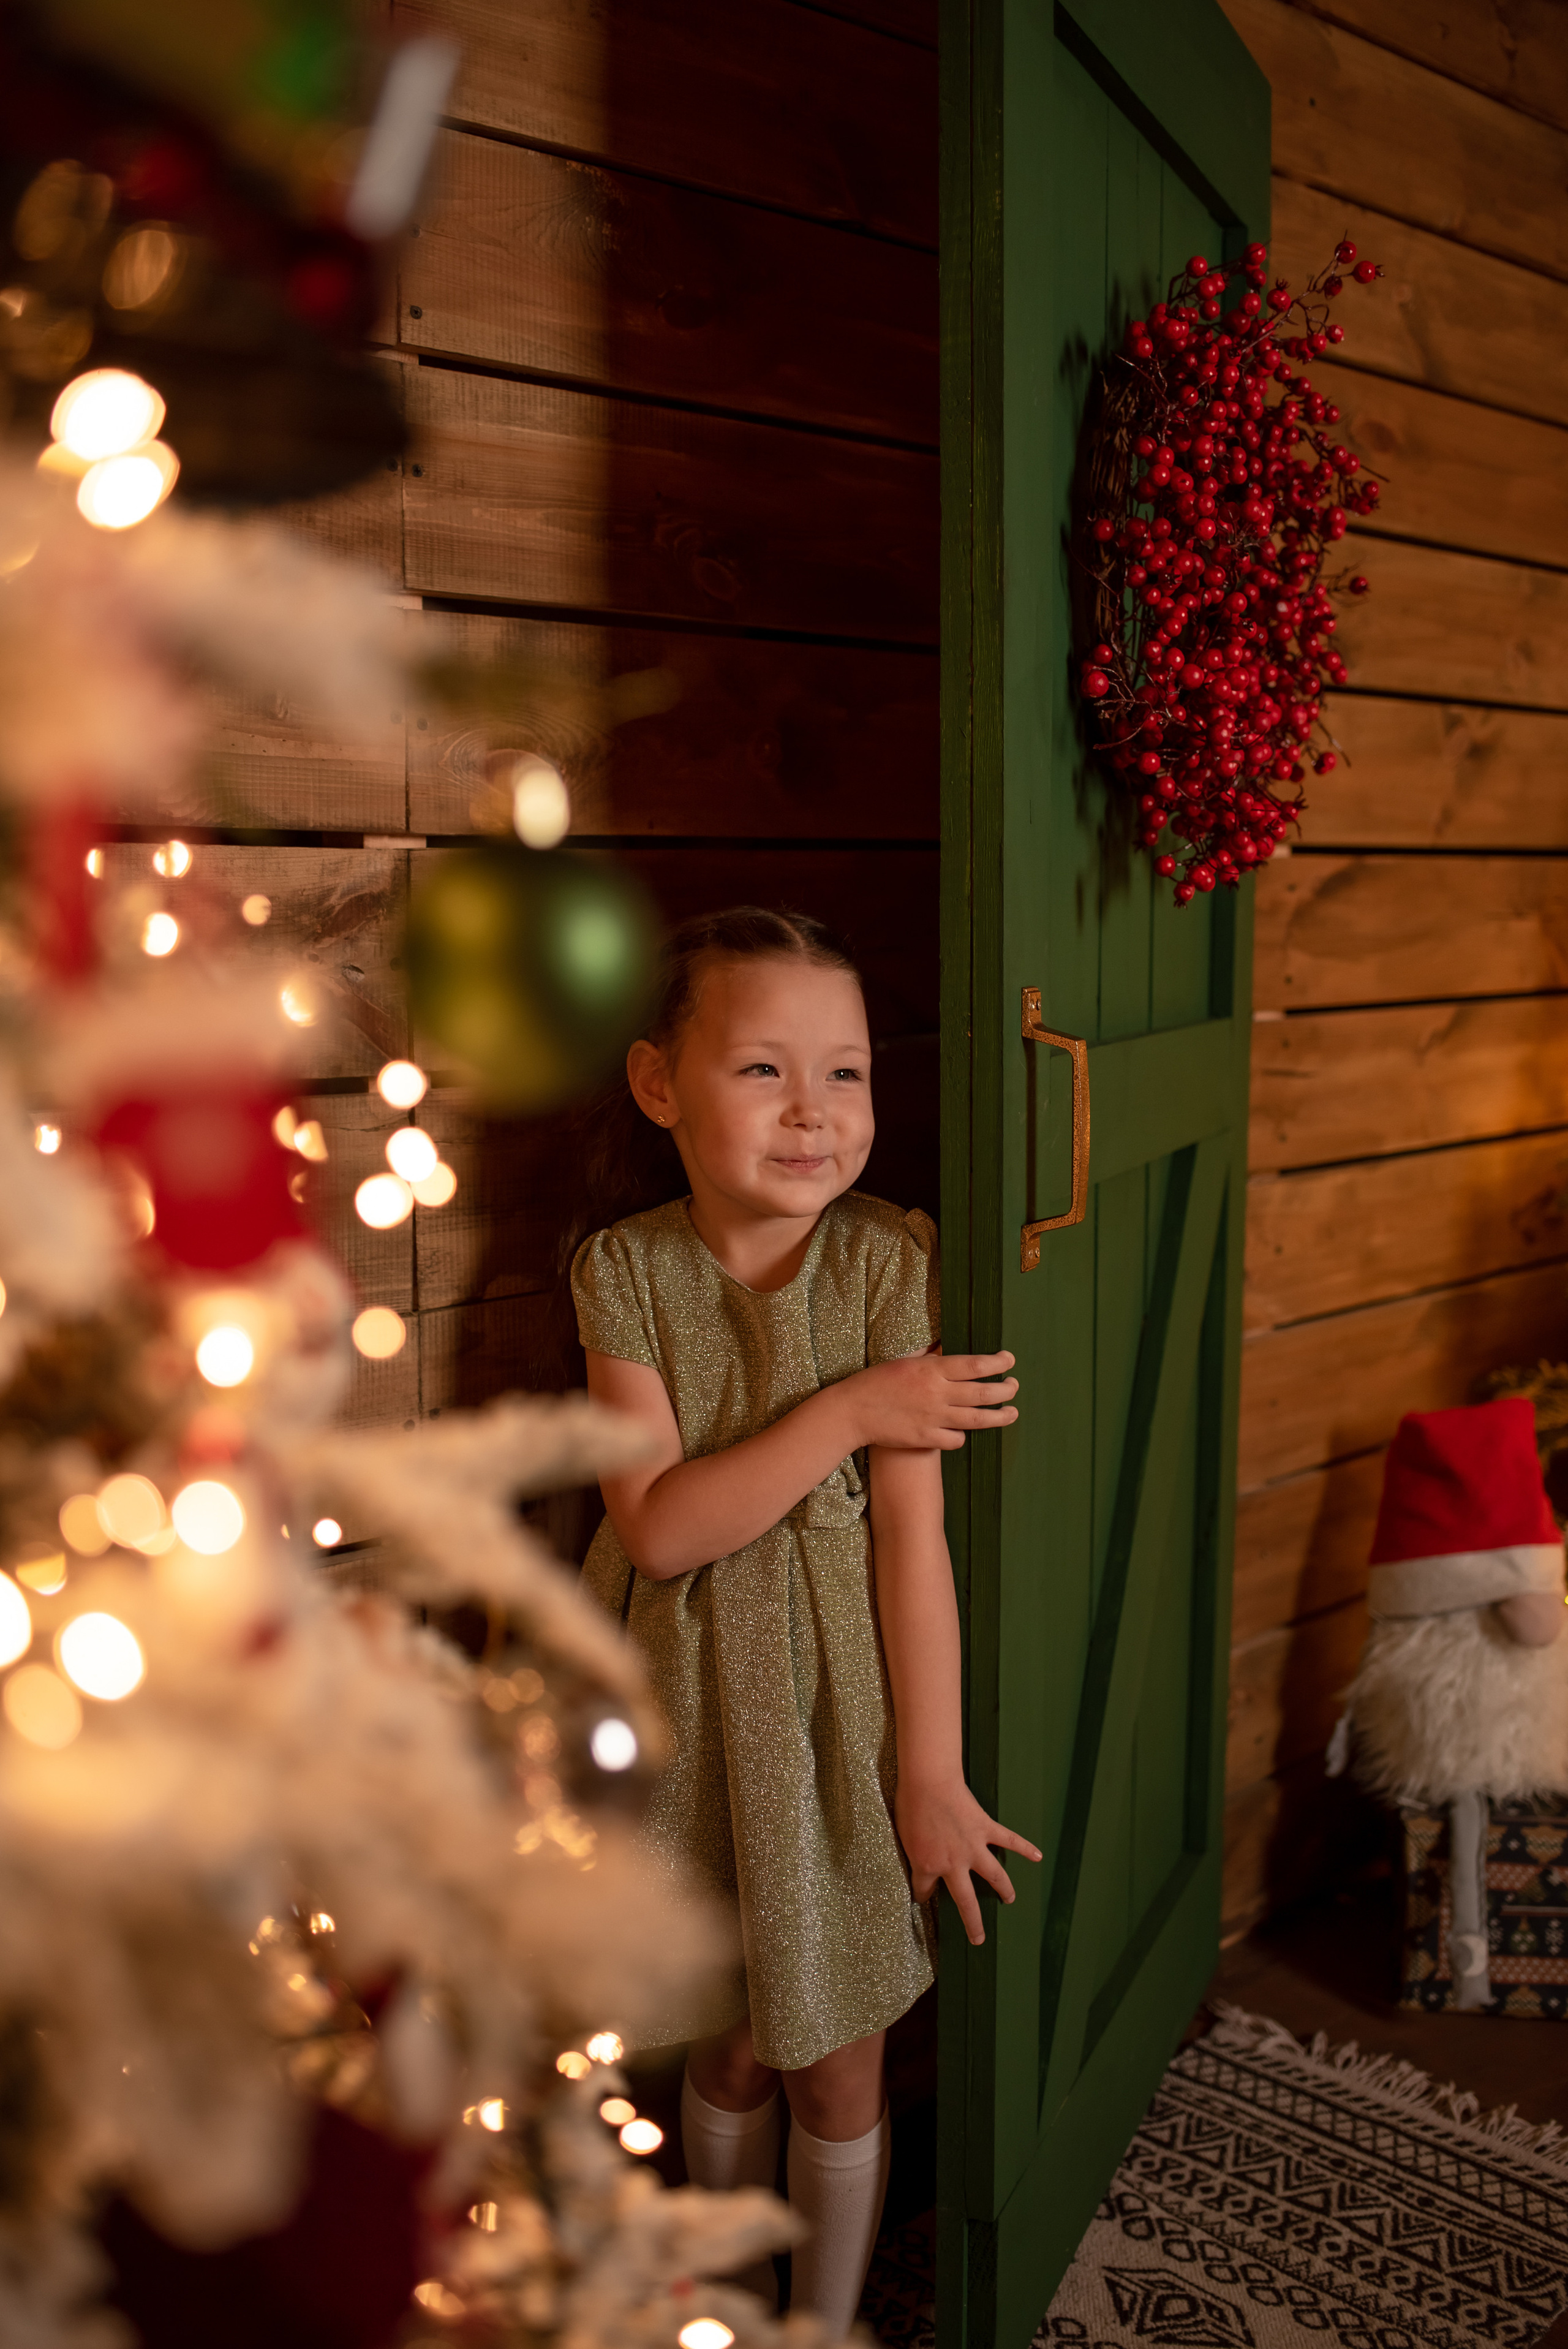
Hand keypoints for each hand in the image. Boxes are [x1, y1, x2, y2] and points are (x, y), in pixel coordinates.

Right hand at [848, 1350, 1018, 1450]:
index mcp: (932, 1370)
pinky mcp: (927, 1439)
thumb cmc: (876, 1382)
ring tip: (1012, 1413)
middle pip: (984, 1393)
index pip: (976, 1365)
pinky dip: (964, 1434)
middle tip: (1014, 1387)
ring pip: (978, 1419)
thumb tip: (947, 1344)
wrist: (853, 1411)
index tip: (1009, 1360)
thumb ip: (929, 1355)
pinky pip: (957, 1438)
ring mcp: (934, 1418)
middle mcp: (937, 1394)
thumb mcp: (904, 1360)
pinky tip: (965, 1429)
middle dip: (1006, 1390)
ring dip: (1000, 1416)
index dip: (998, 1364)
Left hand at [895, 1775, 1040, 1944]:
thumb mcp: (903, 1838)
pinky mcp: (985, 1829)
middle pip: (965, 1901)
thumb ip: (914, 1855)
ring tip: (1010, 1899)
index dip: (922, 1896)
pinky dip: (1025, 1847)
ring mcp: (972, 1848)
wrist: (929, 1782)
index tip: (922, 1898)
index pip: (924, 1891)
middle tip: (979, 1939)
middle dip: (972, 1923)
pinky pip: (1009, 1840)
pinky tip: (1038, 1856)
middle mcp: (953, 1864)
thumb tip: (918, 1863)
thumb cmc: (910, 1806)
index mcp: (928, 1866)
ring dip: (1004, 1889)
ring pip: (994, 1876)